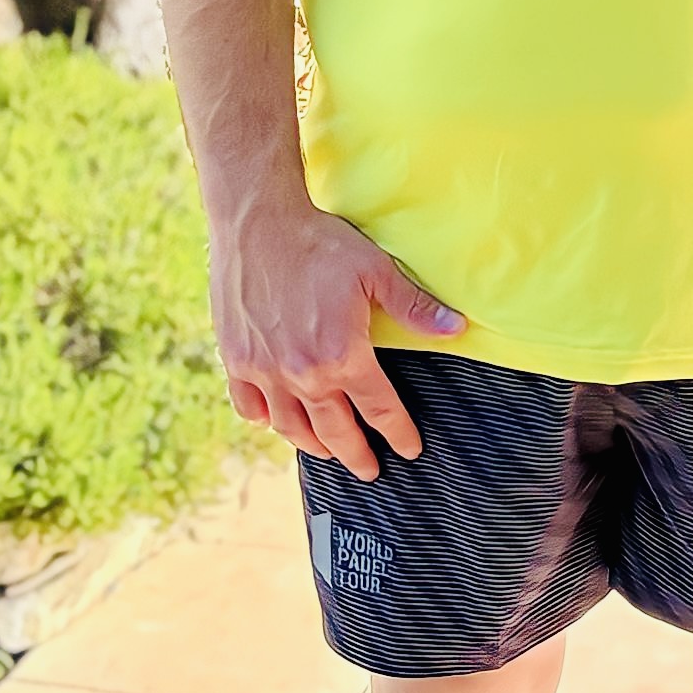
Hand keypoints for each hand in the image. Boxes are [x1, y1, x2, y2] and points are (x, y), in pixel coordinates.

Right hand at [211, 197, 464, 480]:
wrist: (258, 222)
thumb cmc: (320, 243)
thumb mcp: (376, 271)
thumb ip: (415, 308)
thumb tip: (457, 328)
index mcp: (342, 356)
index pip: (379, 410)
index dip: (398, 433)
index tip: (409, 449)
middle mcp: (303, 374)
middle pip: (335, 432)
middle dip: (357, 455)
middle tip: (368, 470)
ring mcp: (264, 371)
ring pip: (291, 428)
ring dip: (313, 445)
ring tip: (328, 451)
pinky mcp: (236, 359)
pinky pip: (249, 407)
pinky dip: (264, 420)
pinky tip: (275, 422)